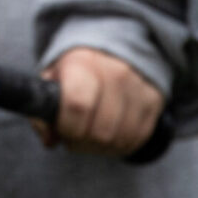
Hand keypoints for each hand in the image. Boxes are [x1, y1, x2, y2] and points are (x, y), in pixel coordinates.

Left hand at [33, 47, 165, 156]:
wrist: (113, 50)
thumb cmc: (76, 72)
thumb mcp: (51, 81)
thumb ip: (43, 111)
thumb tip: (50, 140)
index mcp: (84, 63)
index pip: (77, 105)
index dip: (67, 127)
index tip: (62, 128)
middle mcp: (116, 72)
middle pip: (100, 131)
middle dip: (81, 142)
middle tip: (75, 135)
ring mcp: (139, 87)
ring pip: (119, 139)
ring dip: (100, 147)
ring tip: (90, 134)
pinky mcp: (154, 102)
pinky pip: (136, 140)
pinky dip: (119, 145)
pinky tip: (108, 134)